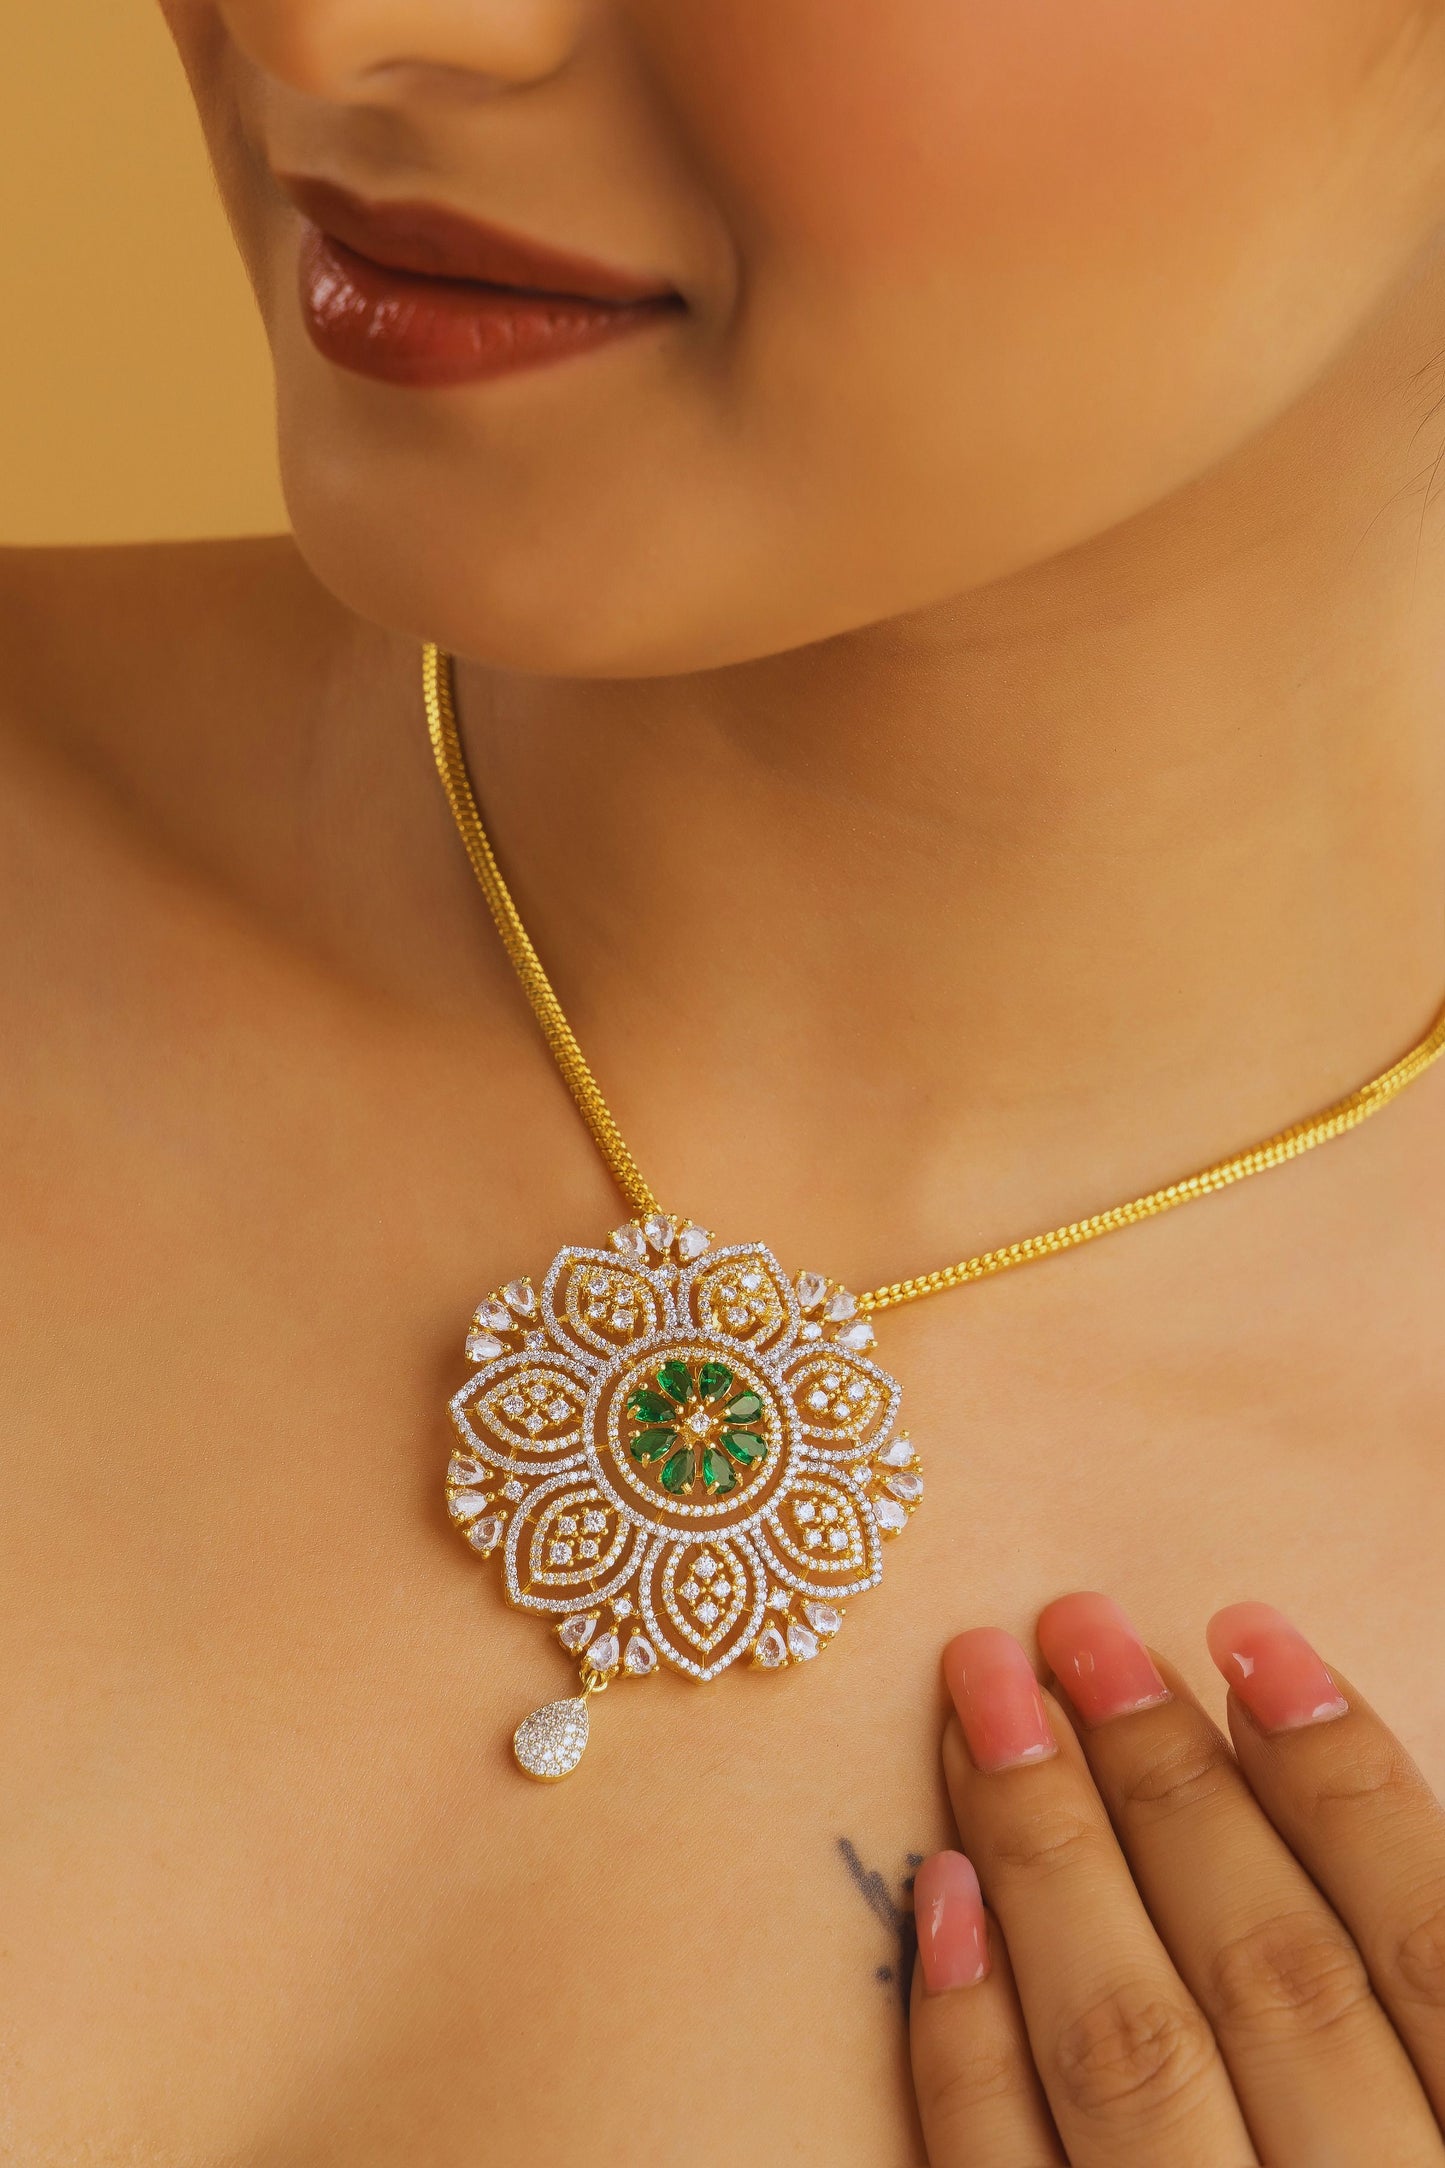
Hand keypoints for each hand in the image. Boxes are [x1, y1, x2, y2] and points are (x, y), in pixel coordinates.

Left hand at [909, 1598, 1444, 2165]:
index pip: (1427, 1947)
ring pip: (1130, 2049)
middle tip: (1077, 1627)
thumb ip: (1390, 1956)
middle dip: (1166, 1778)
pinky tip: (944, 1892)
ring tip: (985, 1705)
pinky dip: (969, 2038)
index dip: (1341, 1778)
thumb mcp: (1430, 2077)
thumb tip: (1289, 1757)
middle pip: (1267, 1974)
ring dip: (1051, 1855)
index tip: (1247, 1631)